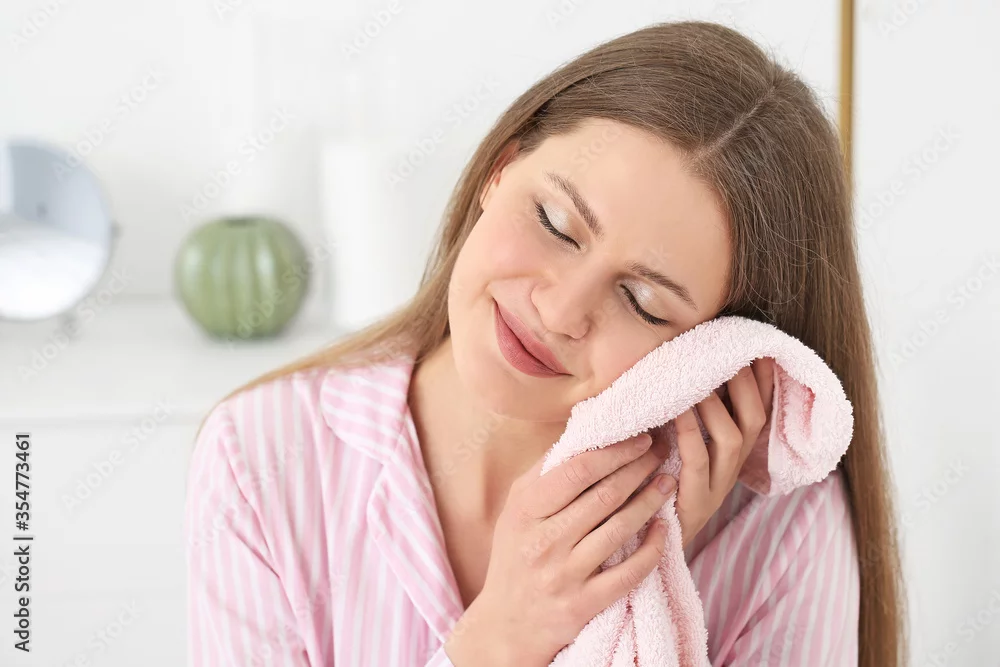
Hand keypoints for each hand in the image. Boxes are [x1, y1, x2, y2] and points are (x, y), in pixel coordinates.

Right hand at [444, 432, 675, 666]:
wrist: (506, 624)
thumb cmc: (516, 556)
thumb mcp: (516, 511)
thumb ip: (544, 475)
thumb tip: (582, 436)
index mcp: (525, 510)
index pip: (577, 470)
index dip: (616, 451)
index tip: (640, 439)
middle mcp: (544, 541)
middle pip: (604, 495)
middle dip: (640, 468)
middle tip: (662, 452)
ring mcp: (565, 574)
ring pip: (620, 528)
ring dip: (651, 501)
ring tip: (667, 482)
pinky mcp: (584, 604)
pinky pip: (629, 572)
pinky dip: (652, 548)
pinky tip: (664, 530)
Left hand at [671, 357, 774, 549]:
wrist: (649, 544)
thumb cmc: (658, 486)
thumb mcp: (677, 448)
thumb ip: (685, 417)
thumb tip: (679, 371)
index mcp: (733, 454)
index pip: (759, 410)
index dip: (762, 380)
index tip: (756, 348)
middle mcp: (733, 468)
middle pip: (755, 418)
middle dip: (745, 383)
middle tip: (727, 353)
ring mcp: (718, 486)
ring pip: (732, 437)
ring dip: (715, 404)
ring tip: (696, 377)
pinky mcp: (696, 501)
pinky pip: (698, 459)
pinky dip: (688, 431)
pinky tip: (674, 410)